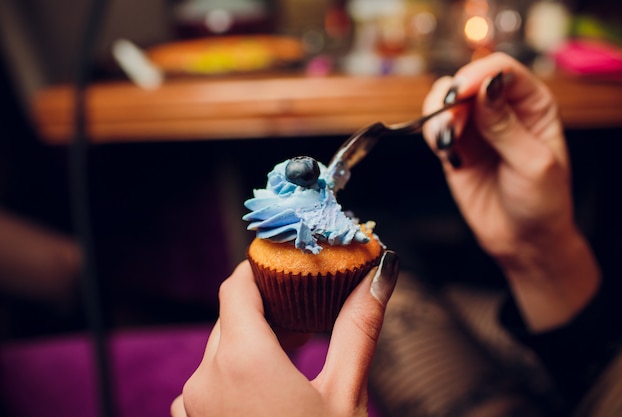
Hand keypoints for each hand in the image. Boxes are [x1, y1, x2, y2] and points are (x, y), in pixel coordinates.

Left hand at [171, 251, 398, 416]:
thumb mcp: (344, 393)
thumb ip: (358, 327)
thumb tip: (382, 274)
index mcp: (241, 361)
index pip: (237, 286)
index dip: (262, 268)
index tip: (287, 265)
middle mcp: (204, 378)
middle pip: (231, 317)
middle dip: (268, 307)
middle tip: (308, 310)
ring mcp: (192, 406)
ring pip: (221, 349)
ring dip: (253, 342)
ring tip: (297, 350)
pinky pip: (210, 380)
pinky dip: (236, 371)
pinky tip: (271, 387)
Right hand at [422, 53, 599, 331]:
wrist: (523, 240)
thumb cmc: (542, 202)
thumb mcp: (532, 163)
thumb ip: (505, 125)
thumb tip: (485, 87)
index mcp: (533, 105)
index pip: (503, 71)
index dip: (480, 75)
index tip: (461, 92)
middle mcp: (502, 110)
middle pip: (468, 80)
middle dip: (453, 95)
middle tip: (450, 118)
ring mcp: (476, 129)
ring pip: (445, 100)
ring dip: (438, 113)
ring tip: (446, 138)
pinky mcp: (455, 148)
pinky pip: (435, 128)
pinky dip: (431, 132)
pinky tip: (444, 147)